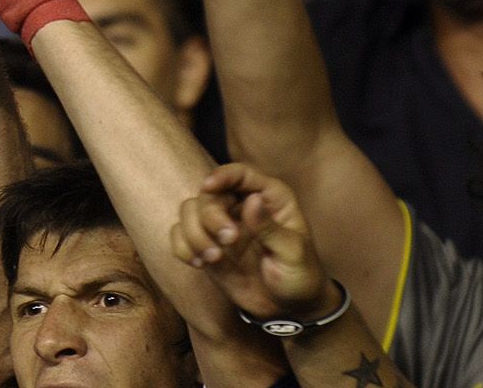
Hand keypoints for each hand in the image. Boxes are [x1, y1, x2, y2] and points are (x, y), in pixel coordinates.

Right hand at [171, 163, 332, 321]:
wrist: (290, 309)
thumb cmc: (300, 276)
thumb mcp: (292, 253)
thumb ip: (269, 228)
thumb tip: (251, 200)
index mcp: (270, 198)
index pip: (240, 174)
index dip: (222, 176)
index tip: (209, 187)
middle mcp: (242, 206)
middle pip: (209, 194)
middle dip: (209, 216)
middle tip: (227, 241)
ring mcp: (222, 226)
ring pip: (190, 211)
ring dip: (194, 234)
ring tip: (213, 259)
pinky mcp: (208, 246)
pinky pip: (181, 236)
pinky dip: (183, 247)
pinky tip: (199, 264)